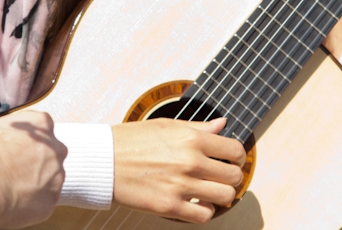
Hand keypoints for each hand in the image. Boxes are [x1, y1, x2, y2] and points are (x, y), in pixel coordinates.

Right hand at [0, 111, 66, 227]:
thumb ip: (0, 127)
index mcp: (41, 124)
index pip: (42, 130)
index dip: (27, 142)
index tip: (16, 150)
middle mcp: (55, 149)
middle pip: (50, 156)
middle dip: (36, 164)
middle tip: (14, 172)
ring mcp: (56, 177)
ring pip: (49, 182)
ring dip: (34, 185)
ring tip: (9, 190)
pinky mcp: (50, 202)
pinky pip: (42, 204)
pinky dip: (30, 206)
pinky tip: (11, 203)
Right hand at [111, 117, 245, 223]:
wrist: (103, 160)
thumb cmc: (130, 140)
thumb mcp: (166, 125)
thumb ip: (198, 127)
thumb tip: (222, 125)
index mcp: (191, 138)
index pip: (235, 150)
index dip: (238, 157)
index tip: (232, 160)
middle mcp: (190, 161)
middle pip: (234, 176)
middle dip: (231, 177)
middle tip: (221, 177)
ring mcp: (181, 185)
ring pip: (224, 197)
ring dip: (220, 195)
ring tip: (210, 191)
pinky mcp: (170, 206)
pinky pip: (204, 215)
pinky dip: (204, 211)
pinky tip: (196, 203)